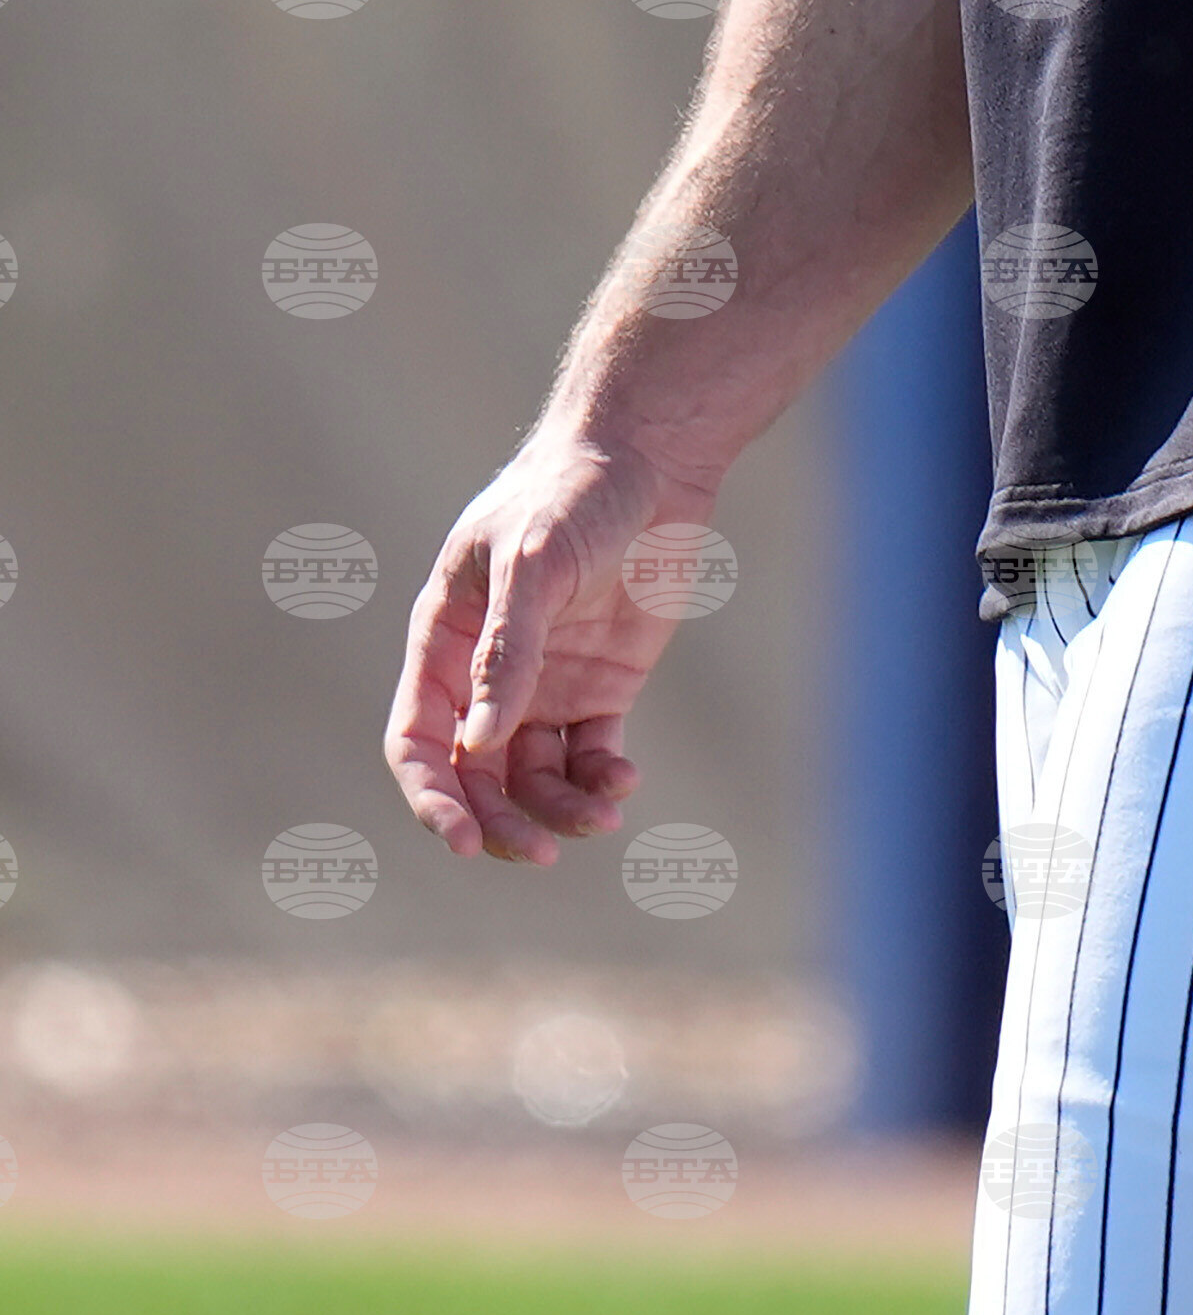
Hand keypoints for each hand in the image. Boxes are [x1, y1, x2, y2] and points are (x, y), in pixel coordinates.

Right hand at [384, 437, 696, 865]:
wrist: (651, 459)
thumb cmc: (573, 493)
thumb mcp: (532, 563)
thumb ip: (508, 649)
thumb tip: (479, 742)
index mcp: (444, 642)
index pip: (418, 741)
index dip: (432, 797)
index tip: (462, 841)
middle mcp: (485, 676)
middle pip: (474, 778)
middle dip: (498, 823)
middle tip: (539, 855)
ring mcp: (542, 686)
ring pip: (533, 781)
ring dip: (558, 812)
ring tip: (603, 815)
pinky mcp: (598, 688)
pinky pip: (588, 759)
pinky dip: (599, 782)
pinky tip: (623, 782)